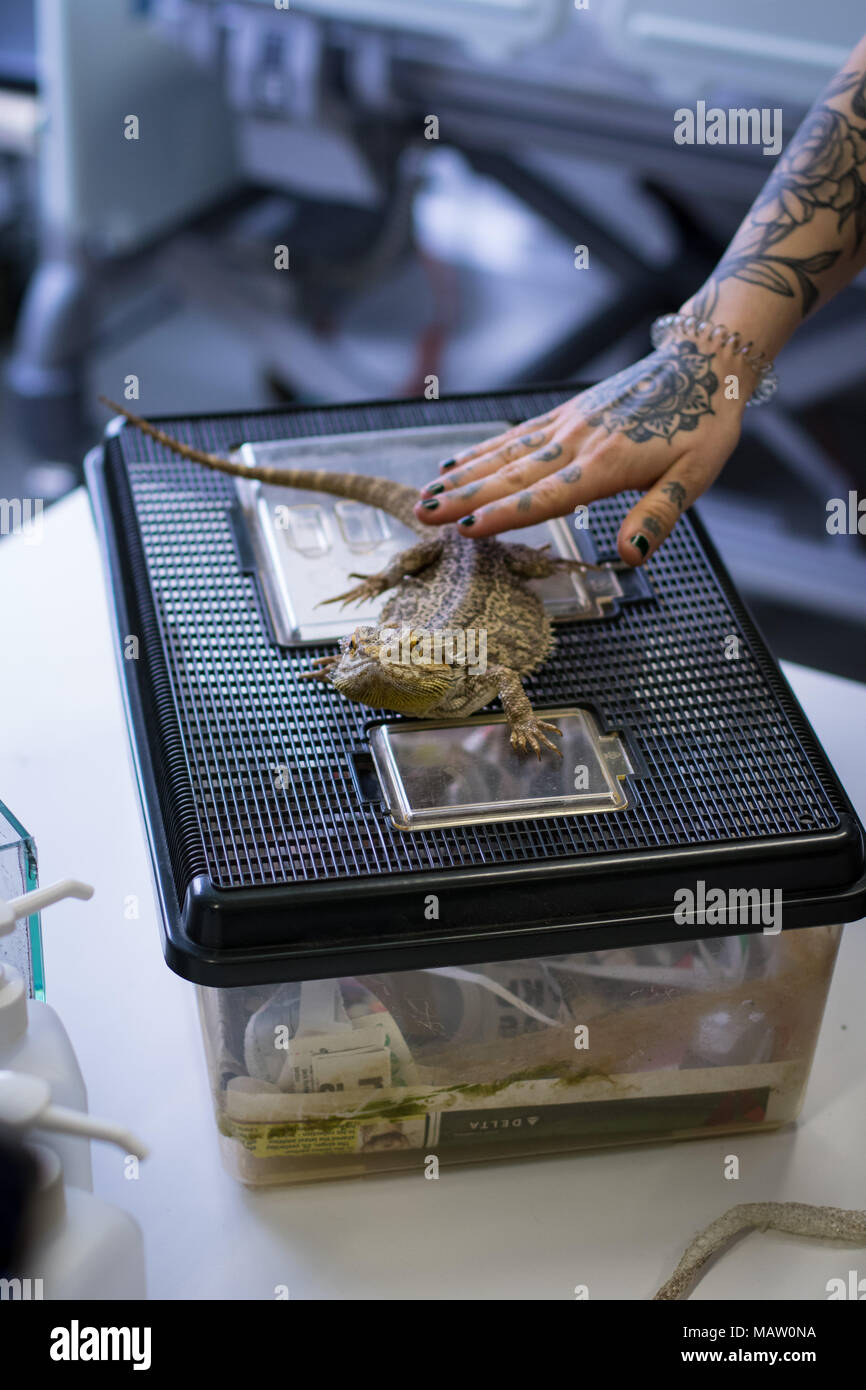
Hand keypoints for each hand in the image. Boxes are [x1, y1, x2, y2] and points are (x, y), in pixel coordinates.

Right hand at [413, 338, 747, 563]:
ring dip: (463, 475)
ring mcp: (568, 425)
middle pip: (512, 474)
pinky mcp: (566, 414)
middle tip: (424, 514)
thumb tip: (632, 555)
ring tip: (426, 493)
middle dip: (465, 497)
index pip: (547, 496)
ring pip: (505, 454)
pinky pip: (516, 435)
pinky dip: (483, 450)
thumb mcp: (695, 476)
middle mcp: (578, 442)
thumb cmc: (704, 423)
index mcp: (607, 464)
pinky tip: (456, 462)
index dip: (506, 514)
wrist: (704, 363)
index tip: (467, 528)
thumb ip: (658, 515)